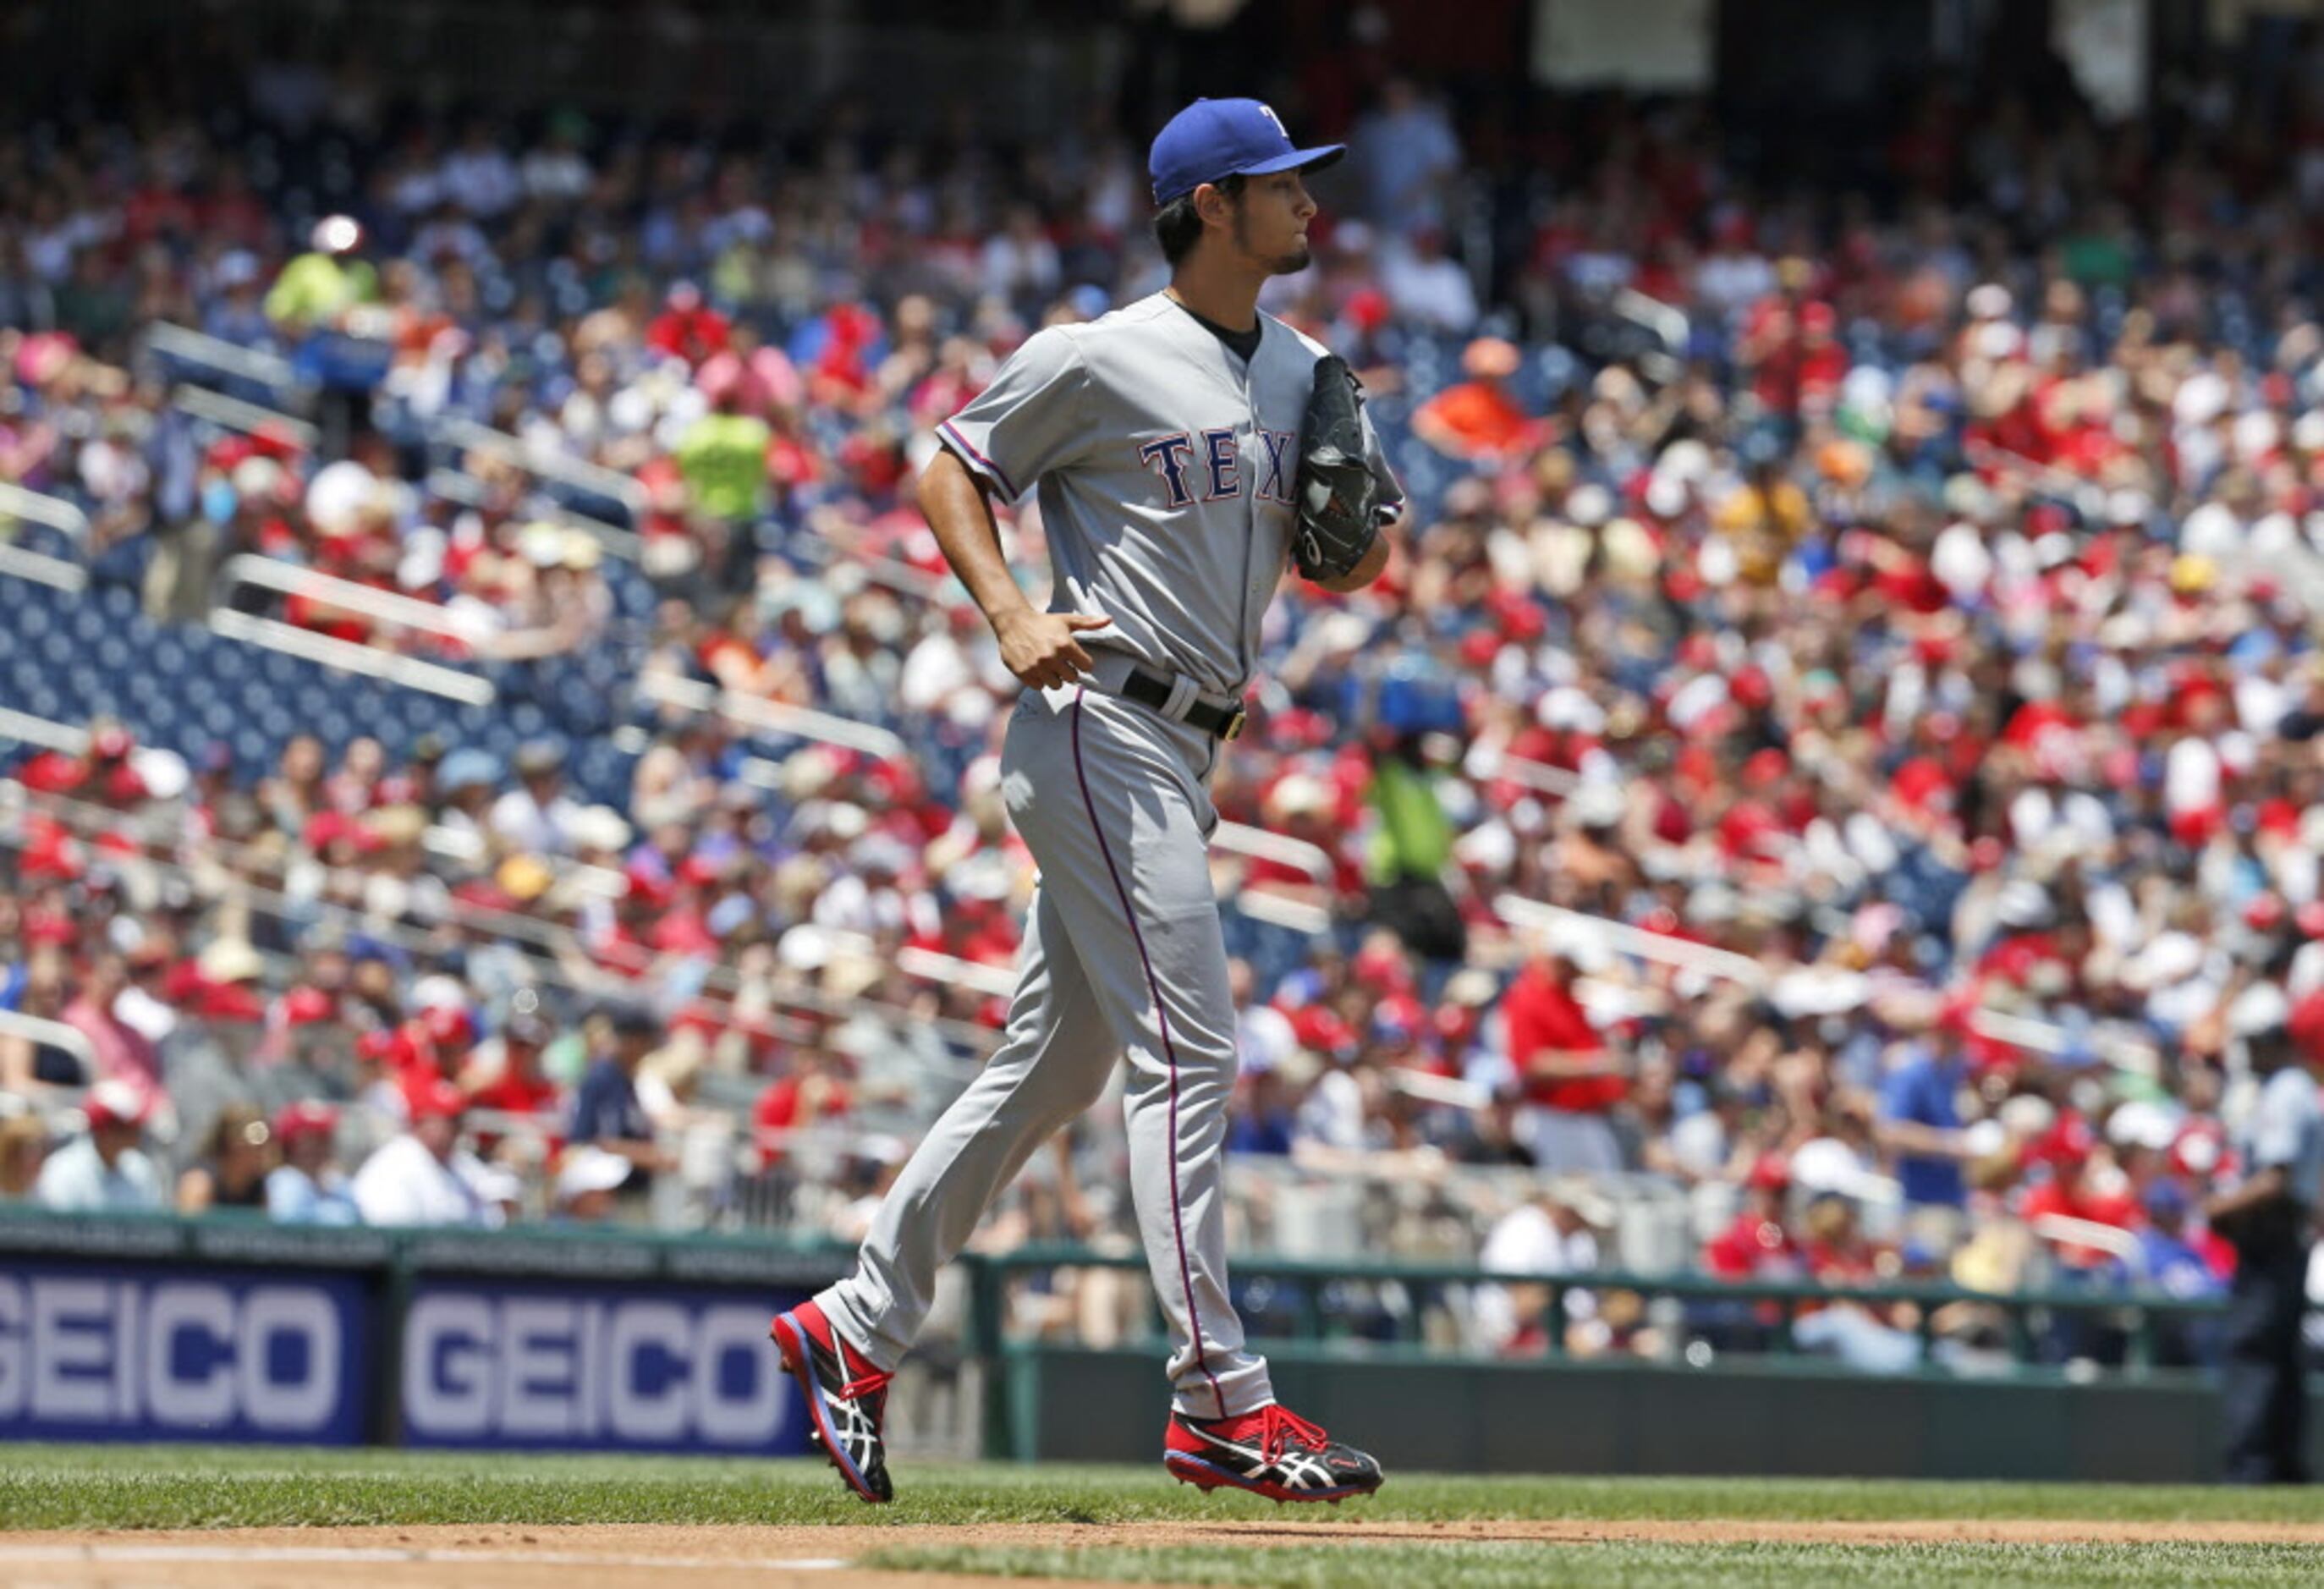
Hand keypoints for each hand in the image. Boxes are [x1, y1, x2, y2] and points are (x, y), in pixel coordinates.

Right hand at [994, 609, 1109, 690]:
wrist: (1013, 622)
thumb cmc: (1044, 622)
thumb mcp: (1067, 620)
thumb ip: (1089, 623)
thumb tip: (1110, 619)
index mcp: (1065, 644)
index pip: (1087, 667)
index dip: (1082, 663)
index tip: (1075, 658)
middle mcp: (1051, 657)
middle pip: (1072, 678)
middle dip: (1068, 671)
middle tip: (1060, 661)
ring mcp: (1037, 666)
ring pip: (1056, 685)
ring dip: (1054, 677)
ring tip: (1048, 665)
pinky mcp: (1024, 673)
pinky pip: (1039, 686)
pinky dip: (1039, 679)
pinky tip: (1036, 667)